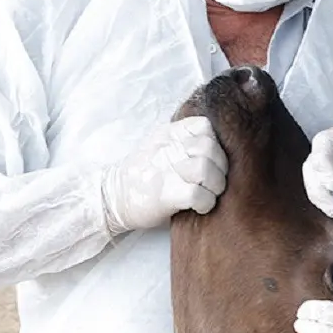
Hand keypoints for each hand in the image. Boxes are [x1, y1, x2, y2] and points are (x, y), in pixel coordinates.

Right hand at [101, 116, 227, 234]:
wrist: (111, 198)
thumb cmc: (142, 174)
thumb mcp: (160, 146)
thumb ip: (184, 140)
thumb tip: (218, 144)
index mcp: (169, 134)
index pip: (204, 126)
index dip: (216, 143)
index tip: (213, 159)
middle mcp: (167, 148)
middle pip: (210, 148)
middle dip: (221, 167)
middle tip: (215, 182)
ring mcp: (165, 171)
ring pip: (206, 169)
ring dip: (216, 186)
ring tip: (209, 194)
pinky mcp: (165, 195)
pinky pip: (198, 194)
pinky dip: (206, 202)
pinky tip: (201, 206)